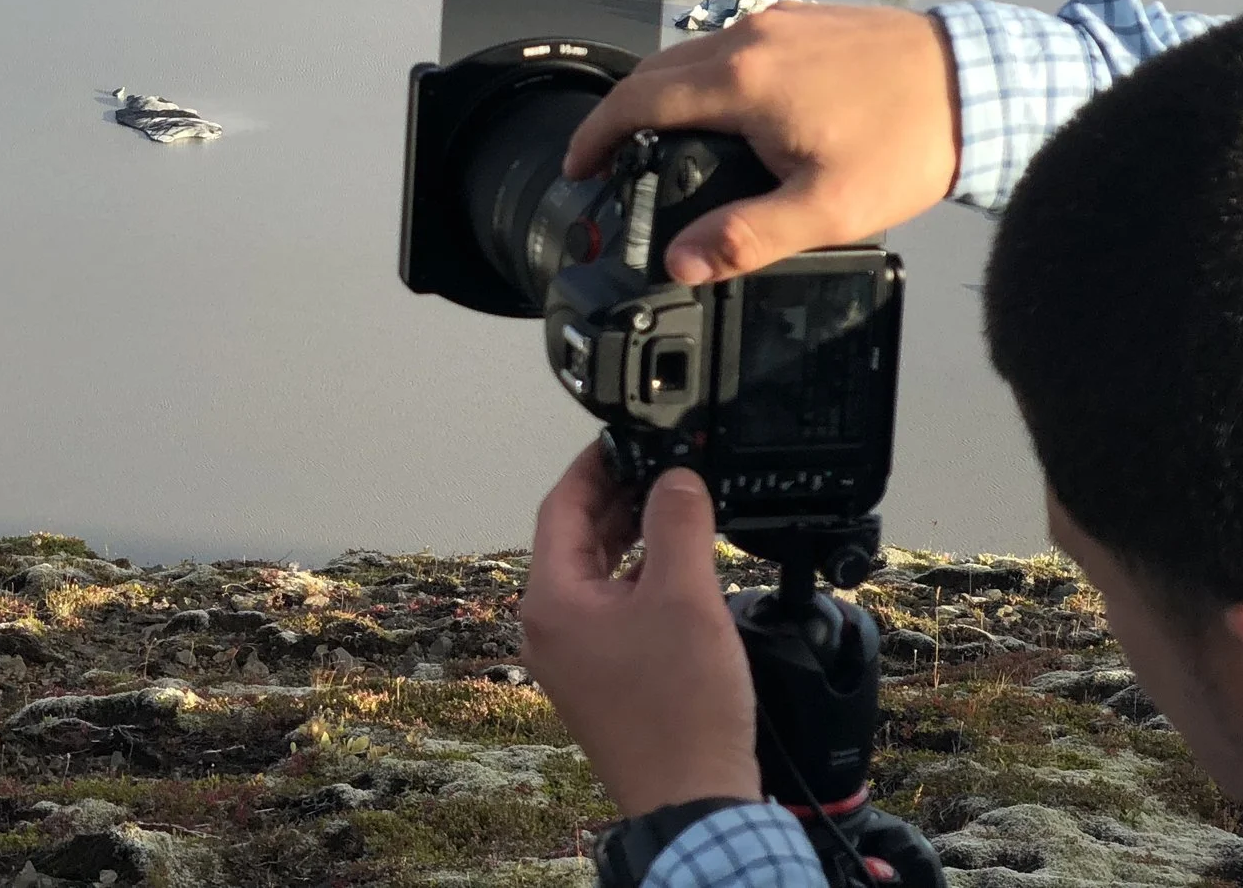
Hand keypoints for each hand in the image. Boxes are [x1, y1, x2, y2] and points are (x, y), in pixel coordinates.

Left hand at [519, 449, 757, 817]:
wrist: (693, 804)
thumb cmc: (681, 709)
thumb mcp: (684, 598)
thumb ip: (677, 524)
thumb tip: (675, 477)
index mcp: (551, 601)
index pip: (560, 507)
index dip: (594, 466)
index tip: (623, 438)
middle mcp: (549, 626)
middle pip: (575, 539)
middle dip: (617, 500)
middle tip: (658, 466)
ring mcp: (572, 656)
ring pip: (595, 574)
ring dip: (630, 539)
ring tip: (673, 505)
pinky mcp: (600, 678)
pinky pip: (611, 608)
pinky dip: (639, 579)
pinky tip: (677, 567)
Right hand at [562, 1, 961, 283]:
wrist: (982, 83)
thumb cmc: (911, 143)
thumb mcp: (827, 208)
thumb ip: (746, 237)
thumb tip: (682, 263)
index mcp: (742, 81)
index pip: (636, 100)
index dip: (595, 136)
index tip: (580, 166)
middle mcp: (750, 38)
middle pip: (655, 72)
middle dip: (621, 115)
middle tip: (610, 160)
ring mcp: (778, 21)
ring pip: (692, 53)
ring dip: (663, 92)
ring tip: (662, 139)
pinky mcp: (805, 19)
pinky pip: (732, 42)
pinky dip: (706, 75)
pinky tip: (728, 110)